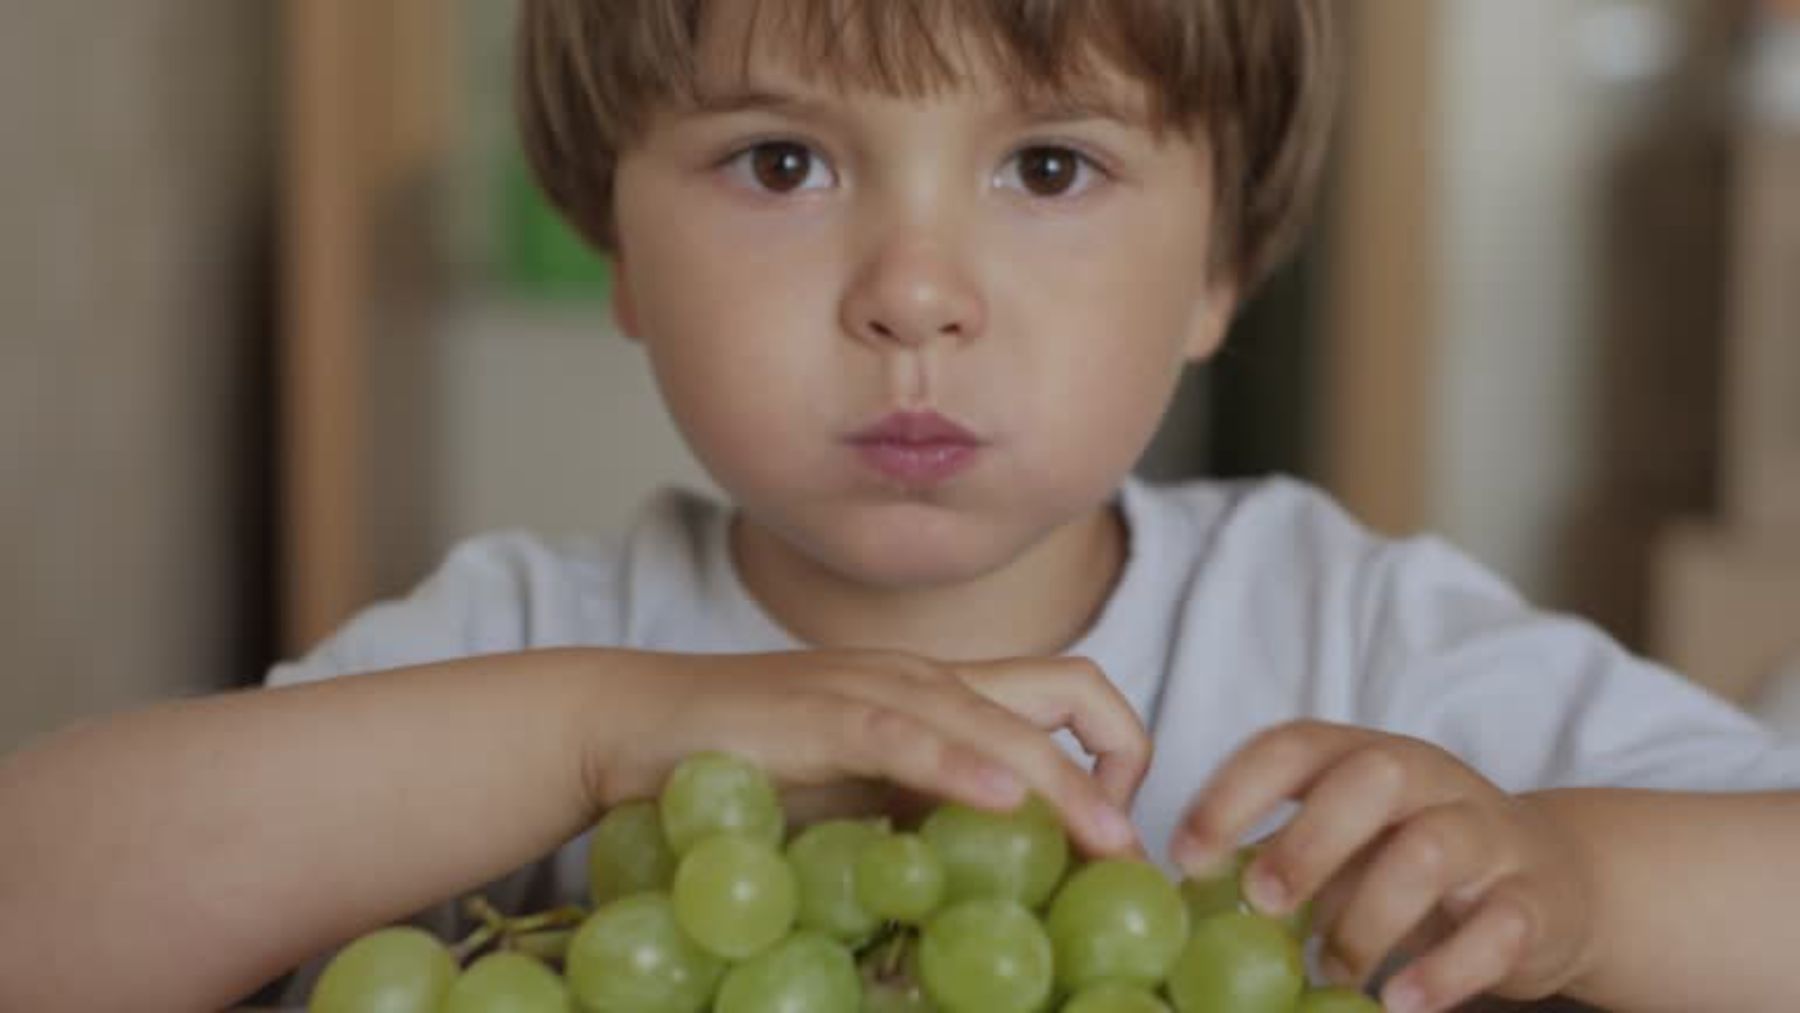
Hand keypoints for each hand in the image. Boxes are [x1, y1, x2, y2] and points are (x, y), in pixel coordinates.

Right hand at [585, 649, 1149, 855]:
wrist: (635, 728)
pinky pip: (908, 736)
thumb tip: (1002, 877)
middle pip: (1063, 692)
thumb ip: (928, 813)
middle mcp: (925, 677)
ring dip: (1066, 785)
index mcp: (942, 693)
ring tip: (1110, 846)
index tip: (1120, 837)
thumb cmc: (748, 766)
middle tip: (1138, 856)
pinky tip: (1005, 805)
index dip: (1116, 753)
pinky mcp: (821, 715)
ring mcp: (874, 688)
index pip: (1067, 694)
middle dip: (1120, 767)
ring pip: (1000, 721)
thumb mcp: (862, 794)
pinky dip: (963, 768)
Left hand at [1171, 721, 1595, 1012]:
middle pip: (1371, 778)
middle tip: (1262, 902)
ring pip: (1429, 853)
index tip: (1185, 856)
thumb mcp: (1346, 843)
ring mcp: (1488, 833)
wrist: (1555, 880)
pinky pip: (1497, 928)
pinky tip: (1400, 1001)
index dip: (1233, 794)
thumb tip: (1180, 898)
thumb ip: (1278, 858)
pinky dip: (1445, 970)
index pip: (1292, 747)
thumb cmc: (1410, 860)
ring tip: (1331, 972)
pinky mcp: (1535, 898)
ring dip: (1367, 922)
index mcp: (1363, 754)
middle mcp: (1428, 778)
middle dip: (1307, 841)